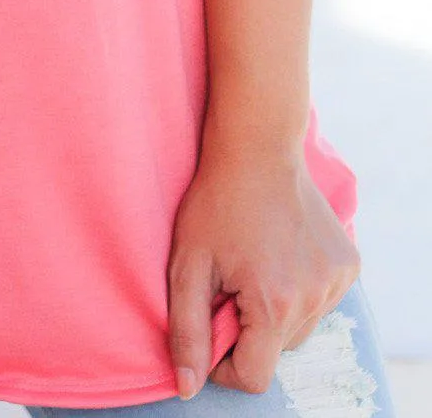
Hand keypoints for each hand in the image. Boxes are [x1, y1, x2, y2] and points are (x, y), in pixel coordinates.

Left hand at [167, 138, 360, 397]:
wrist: (257, 145)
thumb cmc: (216, 202)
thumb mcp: (187, 264)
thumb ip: (186, 331)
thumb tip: (188, 388)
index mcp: (275, 304)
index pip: (254, 376)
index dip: (223, 363)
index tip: (209, 328)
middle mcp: (315, 298)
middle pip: (277, 350)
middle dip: (248, 329)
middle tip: (227, 283)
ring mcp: (337, 281)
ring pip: (299, 327)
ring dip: (274, 310)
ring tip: (252, 264)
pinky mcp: (349, 265)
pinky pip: (320, 300)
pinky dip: (298, 290)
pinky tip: (279, 254)